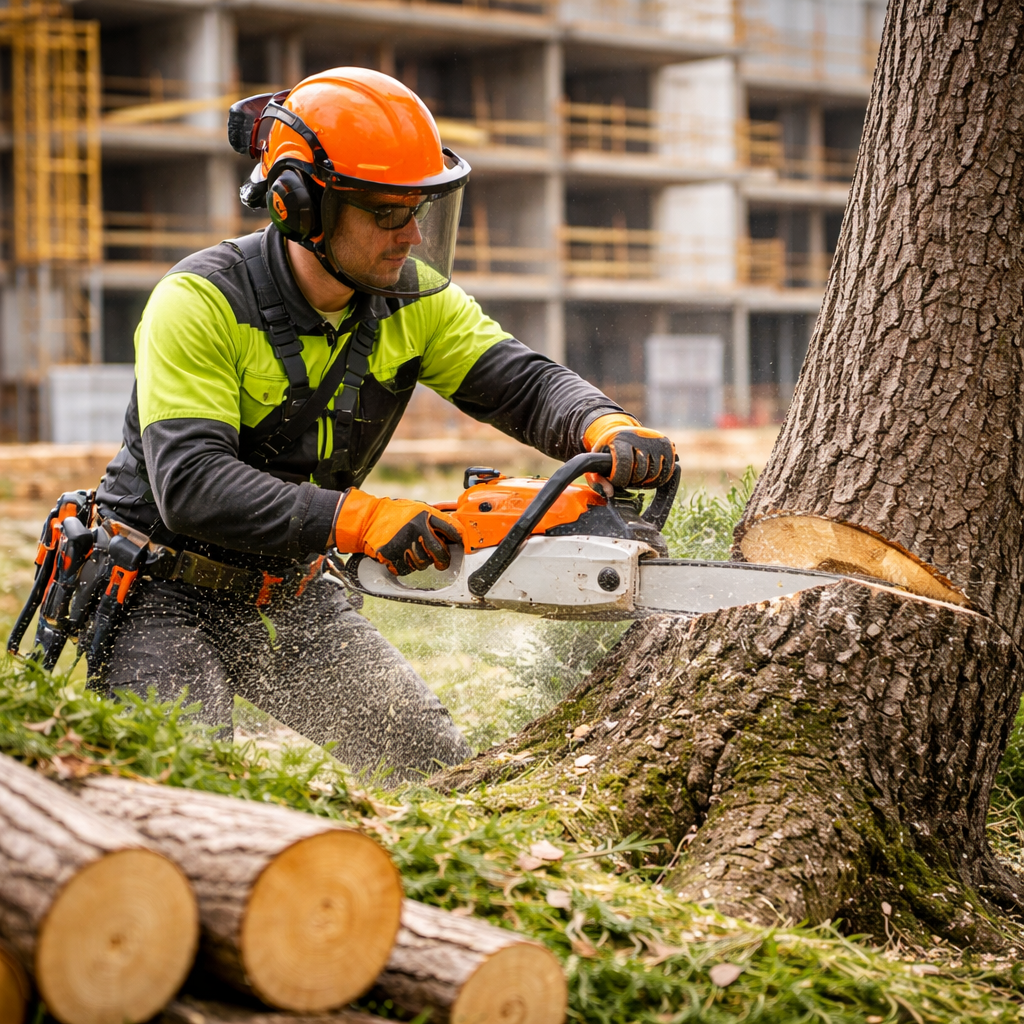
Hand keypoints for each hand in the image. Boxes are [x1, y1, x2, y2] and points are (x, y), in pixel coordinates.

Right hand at [334, 490, 462, 575]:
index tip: (461, 545)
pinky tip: (401, 556)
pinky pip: (407, 569)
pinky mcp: (392, 555)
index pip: (451, 529)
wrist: (367, 519)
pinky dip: (406, 567)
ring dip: (420, 562)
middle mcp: (416, 528)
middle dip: (443, 560)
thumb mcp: (415, 509)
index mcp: (424, 514)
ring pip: (423, 564)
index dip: (459, 539)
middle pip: (439, 552)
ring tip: (412, 552)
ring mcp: (404, 543)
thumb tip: (454, 531)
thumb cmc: (394, 514)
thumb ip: (433, 518)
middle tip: (441, 563)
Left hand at [583, 414, 675, 489]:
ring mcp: (654, 439)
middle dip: (633, 481)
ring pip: (656, 472)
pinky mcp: (666, 444)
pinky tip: (649, 476)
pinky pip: (667, 470)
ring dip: (646, 481)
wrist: (620, 431)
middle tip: (627, 479)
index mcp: (619, 438)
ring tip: (637, 478)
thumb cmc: (607, 451)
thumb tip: (610, 493)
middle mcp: (638, 436)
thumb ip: (597, 480)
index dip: (620, 478)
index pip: (624, 462)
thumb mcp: (595, 462)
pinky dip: (659, 478)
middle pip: (641, 470)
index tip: (617, 480)